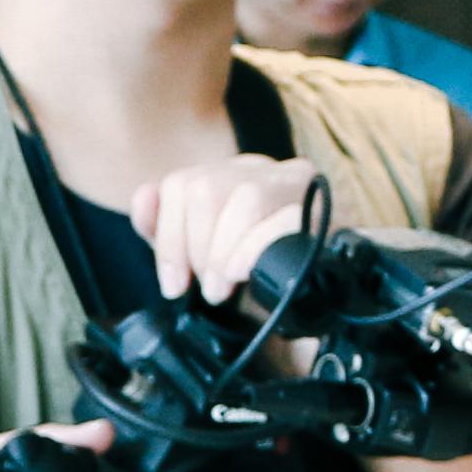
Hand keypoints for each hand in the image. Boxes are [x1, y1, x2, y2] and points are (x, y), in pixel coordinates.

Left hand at [132, 154, 322, 312]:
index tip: (174, 284)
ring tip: (224, 287)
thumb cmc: (261, 278)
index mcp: (233, 174)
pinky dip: (254, 250)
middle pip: (206, 188)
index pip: (182, 183)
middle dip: (196, 249)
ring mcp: (300, 186)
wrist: (320, 300)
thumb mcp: (204, 256)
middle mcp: (266, 171)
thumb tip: (143, 196)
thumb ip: (167, 229)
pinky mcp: (329, 211)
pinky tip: (245, 273)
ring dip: (223, 253)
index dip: (168, 237)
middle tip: (207, 289)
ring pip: (245, 197)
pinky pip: (284, 219)